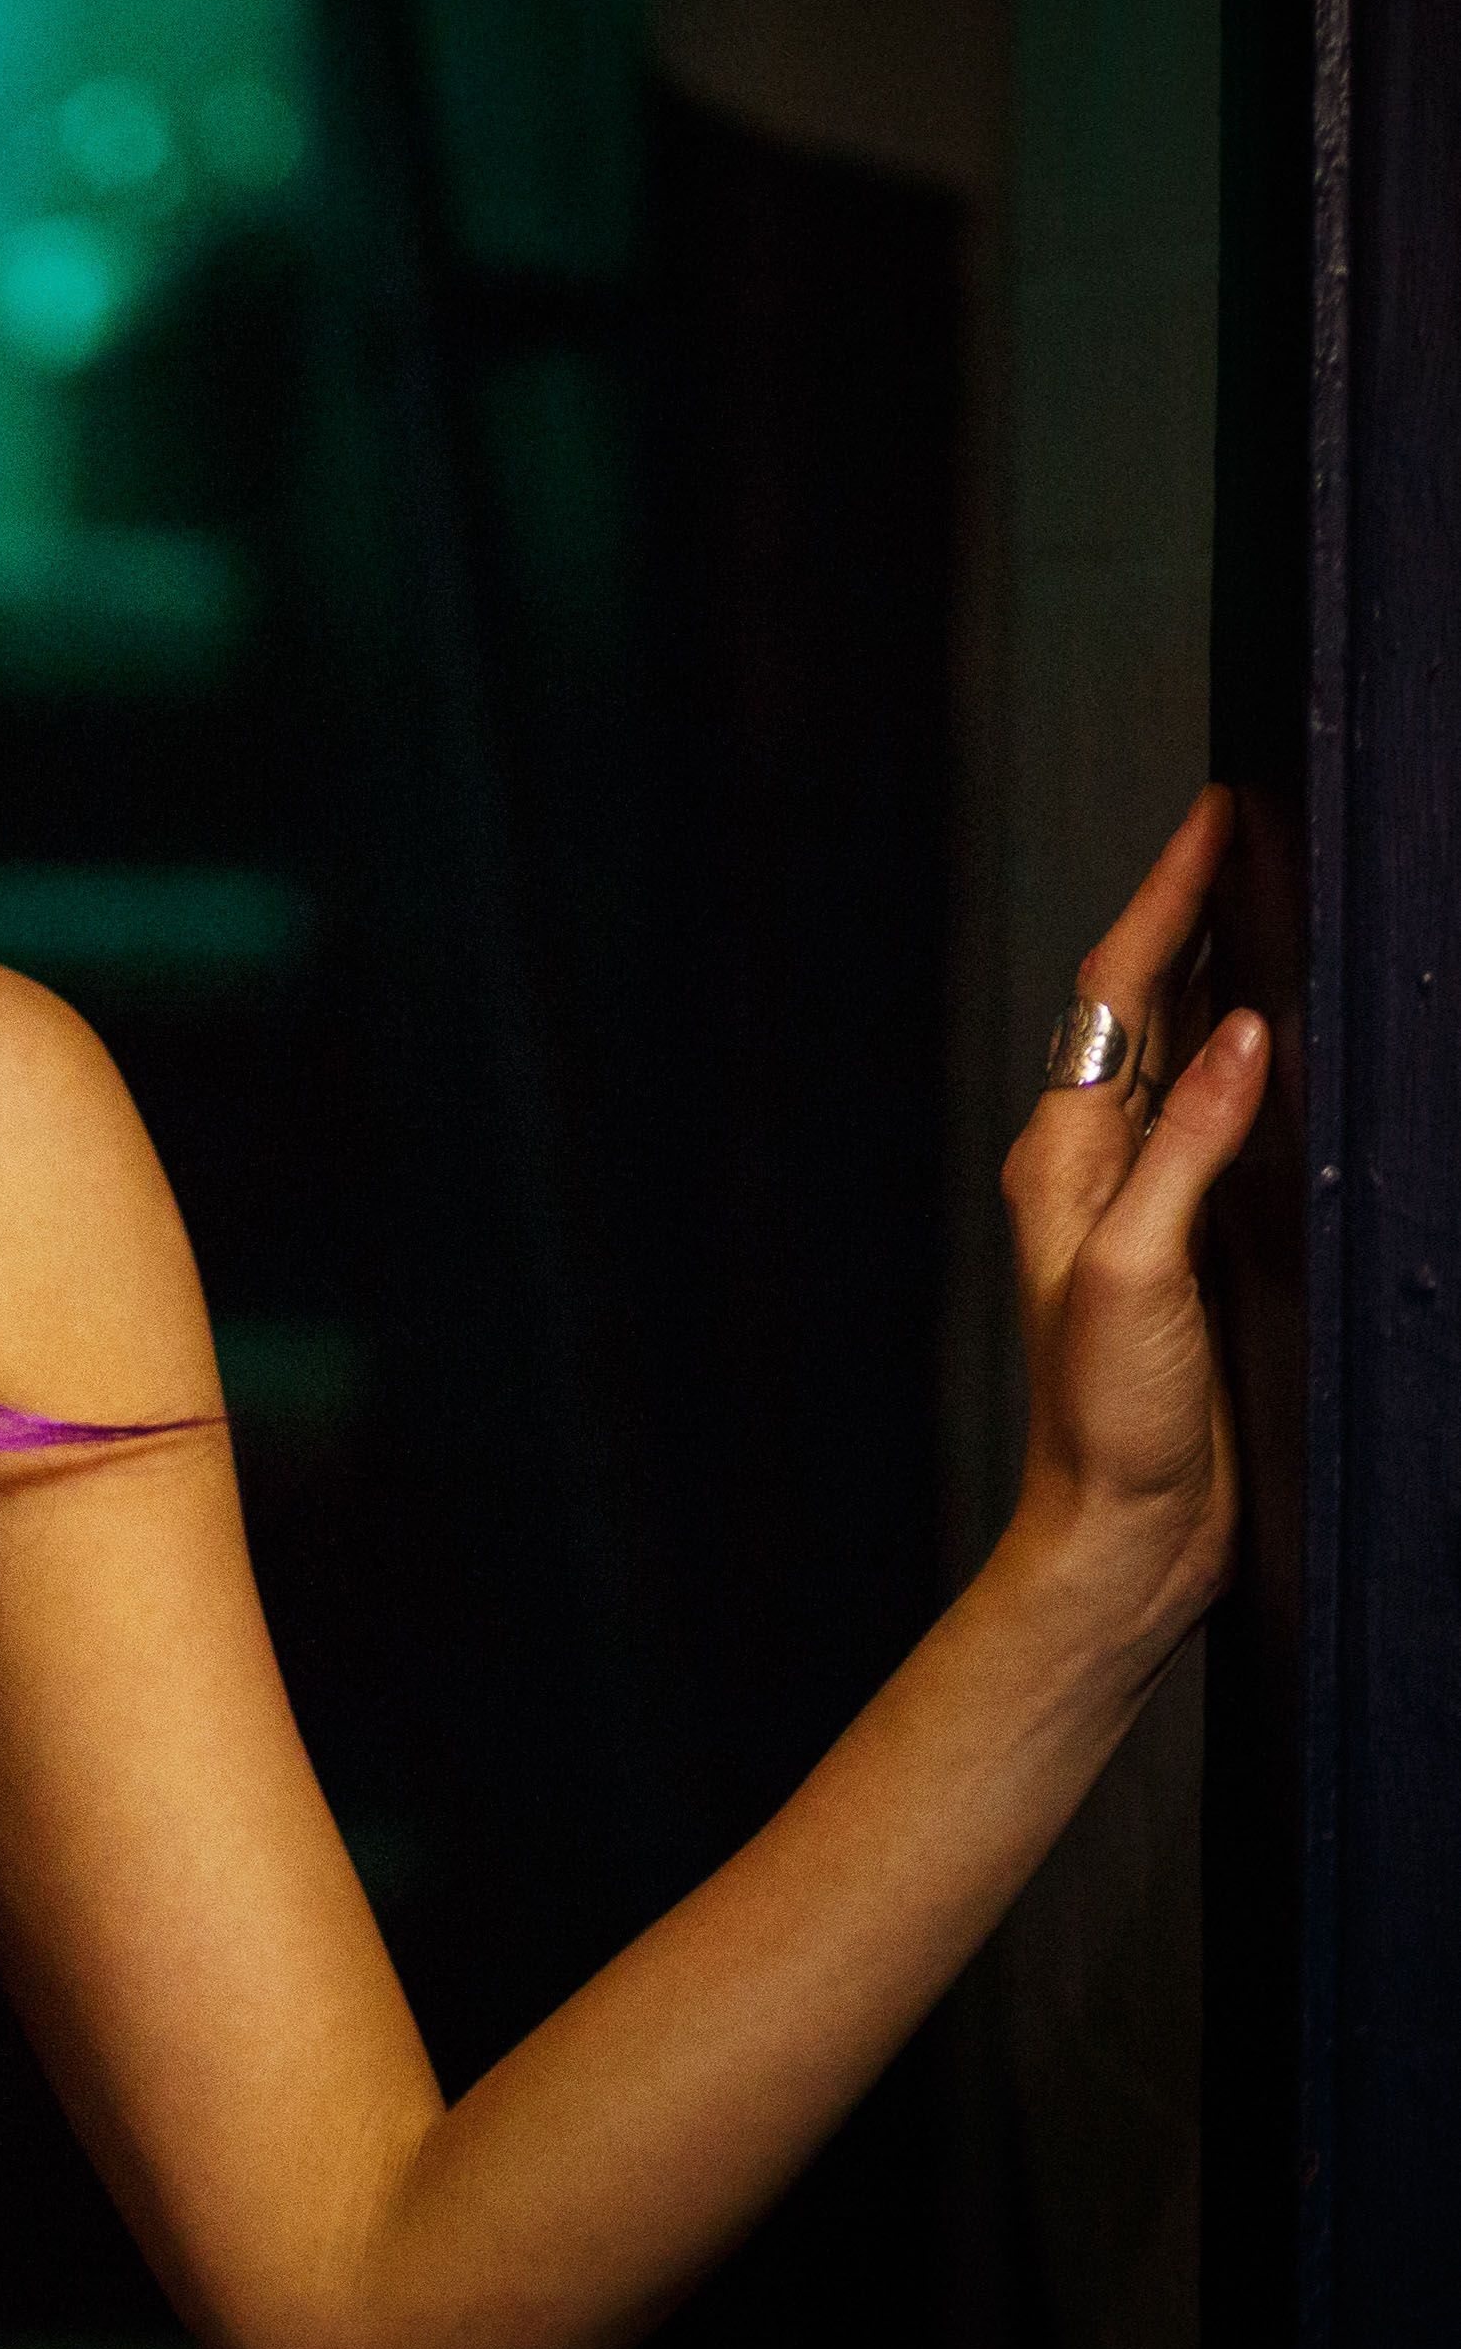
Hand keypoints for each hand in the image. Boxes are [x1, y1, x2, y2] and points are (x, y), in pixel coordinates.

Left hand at [997, 784, 1267, 1647]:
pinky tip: (1284, 1040)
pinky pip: (1217, 1119)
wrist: (1122, 1531)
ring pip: (1178, 1054)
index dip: (1167, 898)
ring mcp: (1141, 1200)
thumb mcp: (1143, 1271)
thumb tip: (1237, 1033)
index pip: (1115, 994)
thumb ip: (1187, 1150)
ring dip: (1218, 975)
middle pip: (1142, 1007)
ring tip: (1268, 900)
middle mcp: (1092, 1164)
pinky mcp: (1190, 1242)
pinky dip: (1247, 1057)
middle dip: (1192, 914)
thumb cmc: (1107, 1418)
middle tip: (1247, 829)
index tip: (1213, 817)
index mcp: (1063, 1155)